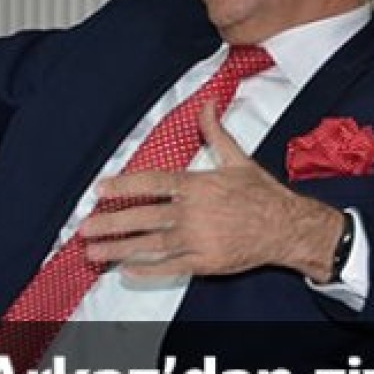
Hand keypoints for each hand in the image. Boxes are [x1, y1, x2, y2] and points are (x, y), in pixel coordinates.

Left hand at [83, 102, 343, 281]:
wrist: (287, 227)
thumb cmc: (263, 194)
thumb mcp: (239, 159)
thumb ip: (216, 132)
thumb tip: (208, 104)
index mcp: (197, 186)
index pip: (153, 183)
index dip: (124, 185)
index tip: (100, 189)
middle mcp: (193, 213)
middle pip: (144, 217)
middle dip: (111, 223)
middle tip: (85, 228)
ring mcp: (198, 240)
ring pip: (151, 244)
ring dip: (119, 248)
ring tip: (95, 252)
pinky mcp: (205, 262)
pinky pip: (170, 266)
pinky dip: (147, 268)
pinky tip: (127, 269)